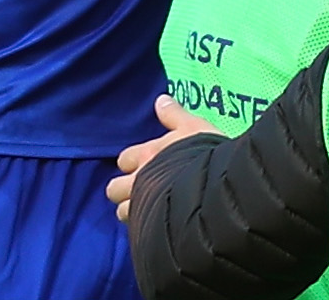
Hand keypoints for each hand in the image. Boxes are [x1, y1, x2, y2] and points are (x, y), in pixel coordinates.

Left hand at [104, 94, 214, 215]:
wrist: (214, 187)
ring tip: (150, 210)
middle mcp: (137, 180)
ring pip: (123, 212)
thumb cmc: (205, 153)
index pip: (125, 159)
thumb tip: (160, 99)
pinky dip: (144, 226)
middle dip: (123, 190)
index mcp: (147, 155)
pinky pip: (138, 228)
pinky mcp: (148, 226)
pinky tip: (159, 224)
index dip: (133, 162)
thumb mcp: (195, 127)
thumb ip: (175, 115)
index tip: (146, 164)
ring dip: (133, 210)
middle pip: (114, 189)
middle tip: (141, 190)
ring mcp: (141, 205)